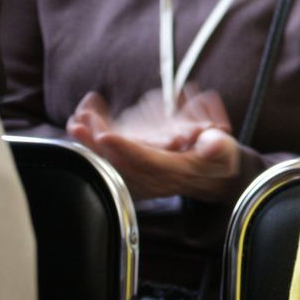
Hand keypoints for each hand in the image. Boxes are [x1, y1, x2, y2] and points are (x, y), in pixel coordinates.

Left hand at [66, 89, 240, 201]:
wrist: (214, 175)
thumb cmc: (219, 159)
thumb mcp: (224, 152)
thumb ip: (218, 147)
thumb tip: (211, 143)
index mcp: (173, 171)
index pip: (144, 160)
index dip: (124, 149)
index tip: (106, 136)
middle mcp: (153, 177)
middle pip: (119, 162)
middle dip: (98, 144)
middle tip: (80, 124)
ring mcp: (141, 175)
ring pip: (109, 161)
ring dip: (90, 144)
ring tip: (75, 123)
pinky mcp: (134, 169)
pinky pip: (108, 158)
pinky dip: (94, 143)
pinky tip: (82, 123)